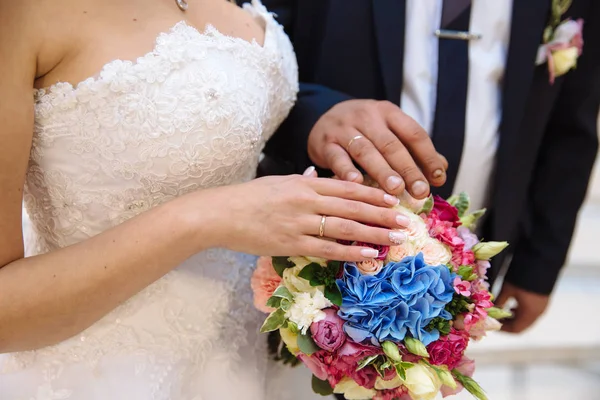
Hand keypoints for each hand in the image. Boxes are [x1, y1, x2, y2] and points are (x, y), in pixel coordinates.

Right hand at [204, 171, 410, 260]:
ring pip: (346, 227)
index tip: (393, 200)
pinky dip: (352, 252)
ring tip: (396, 239)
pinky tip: (370, 255)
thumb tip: (314, 175)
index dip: (374, 194)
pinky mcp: (292, 243)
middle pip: (353, 206)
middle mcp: (306, 200)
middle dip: (382, 214)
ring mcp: (300, 222)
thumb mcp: (276, 182)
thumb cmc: (247, 198)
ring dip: (374, 233)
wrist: (219, 214)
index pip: (347, 187)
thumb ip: (299, 181)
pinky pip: (329, 249)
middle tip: (405, 221)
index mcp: (304, 183)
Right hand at [307, 99, 447, 197]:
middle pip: (391, 144)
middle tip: (420, 191)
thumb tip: (441, 170)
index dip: (428, 156)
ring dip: (382, 171)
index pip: (413, 133)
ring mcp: (344, 129)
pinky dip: (347, 171)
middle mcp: (367, 117)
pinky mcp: (325, 143)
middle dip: (407, 168)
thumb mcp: (388, 130)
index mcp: (388, 112)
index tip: (438, 178)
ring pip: (365, 151)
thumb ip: (413, 149)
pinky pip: (337, 157)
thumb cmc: (364, 130)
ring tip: (395, 190)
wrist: (322, 117)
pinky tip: (357, 184)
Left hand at [495, 282, 549, 332]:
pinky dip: (520, 312)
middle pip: (522, 325)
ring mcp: (542, 307)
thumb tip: (491, 309)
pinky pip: (530, 312)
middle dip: (508, 324)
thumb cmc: (522, 277)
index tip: (492, 324)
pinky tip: (512, 305)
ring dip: (514, 318)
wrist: (541, 262)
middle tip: (495, 319)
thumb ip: (500, 301)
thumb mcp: (507, 289)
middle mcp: (538, 313)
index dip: (503, 329)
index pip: (516, 329)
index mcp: (530, 313)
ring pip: (526, 319)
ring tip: (501, 312)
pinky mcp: (542, 300)